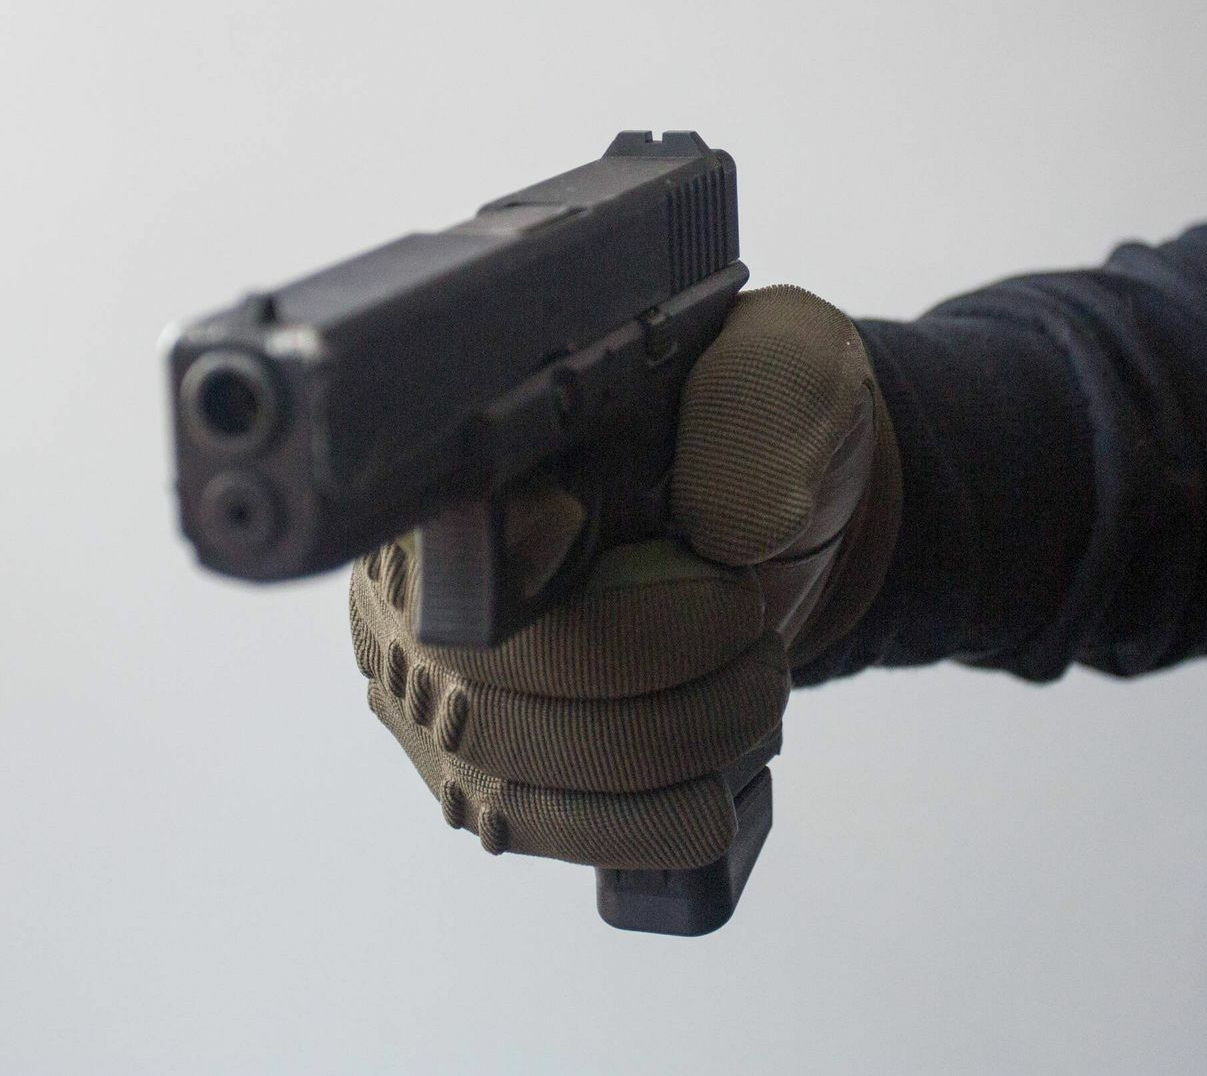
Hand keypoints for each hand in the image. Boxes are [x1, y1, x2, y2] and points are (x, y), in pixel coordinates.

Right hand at [347, 286, 900, 867]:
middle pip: (501, 687)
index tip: (706, 589)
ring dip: (682, 745)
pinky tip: (717, 766)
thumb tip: (717, 530)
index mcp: (468, 465)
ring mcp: (438, 691)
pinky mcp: (486, 773)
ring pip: (530, 775)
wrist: (782, 512)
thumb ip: (757, 414)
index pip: (455, 552)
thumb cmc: (764, 426)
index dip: (553, 586)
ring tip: (755, 685)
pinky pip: (554, 832)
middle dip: (672, 673)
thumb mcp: (791, 374)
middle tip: (758, 623)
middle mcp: (415, 583)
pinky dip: (659, 815)